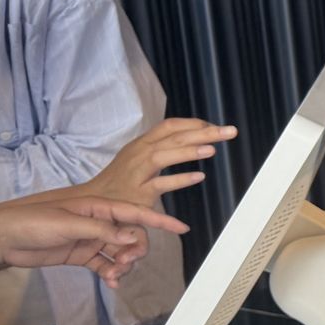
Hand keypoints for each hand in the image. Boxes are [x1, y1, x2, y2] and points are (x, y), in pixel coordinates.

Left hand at [0, 194, 187, 282]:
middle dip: (136, 250)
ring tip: (115, 274)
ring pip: (121, 252)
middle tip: (127, 261)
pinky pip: (106, 264)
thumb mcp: (67, 222)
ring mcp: (91, 239)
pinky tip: (112, 281)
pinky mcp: (82, 254)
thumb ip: (102, 230)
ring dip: (124, 264)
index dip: (159, 220)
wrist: (4, 237)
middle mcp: (98, 222)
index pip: (135, 213)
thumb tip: (131, 236)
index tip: (181, 228)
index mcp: (97, 207)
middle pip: (132, 236)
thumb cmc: (31, 221)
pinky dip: (112, 273)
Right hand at [85, 118, 235, 205]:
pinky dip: (179, 180)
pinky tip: (199, 177)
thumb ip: (163, 147)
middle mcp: (139, 153)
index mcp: (142, 143)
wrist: (94, 200)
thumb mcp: (139, 156)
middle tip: (230, 131)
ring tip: (213, 149)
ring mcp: (137, 172)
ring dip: (188, 152)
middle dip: (203, 132)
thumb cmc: (122, 178)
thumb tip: (192, 139)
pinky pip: (160, 185)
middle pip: (173, 137)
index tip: (215, 126)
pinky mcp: (138, 193)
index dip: (194, 124)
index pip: (170, 126)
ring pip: (163, 156)